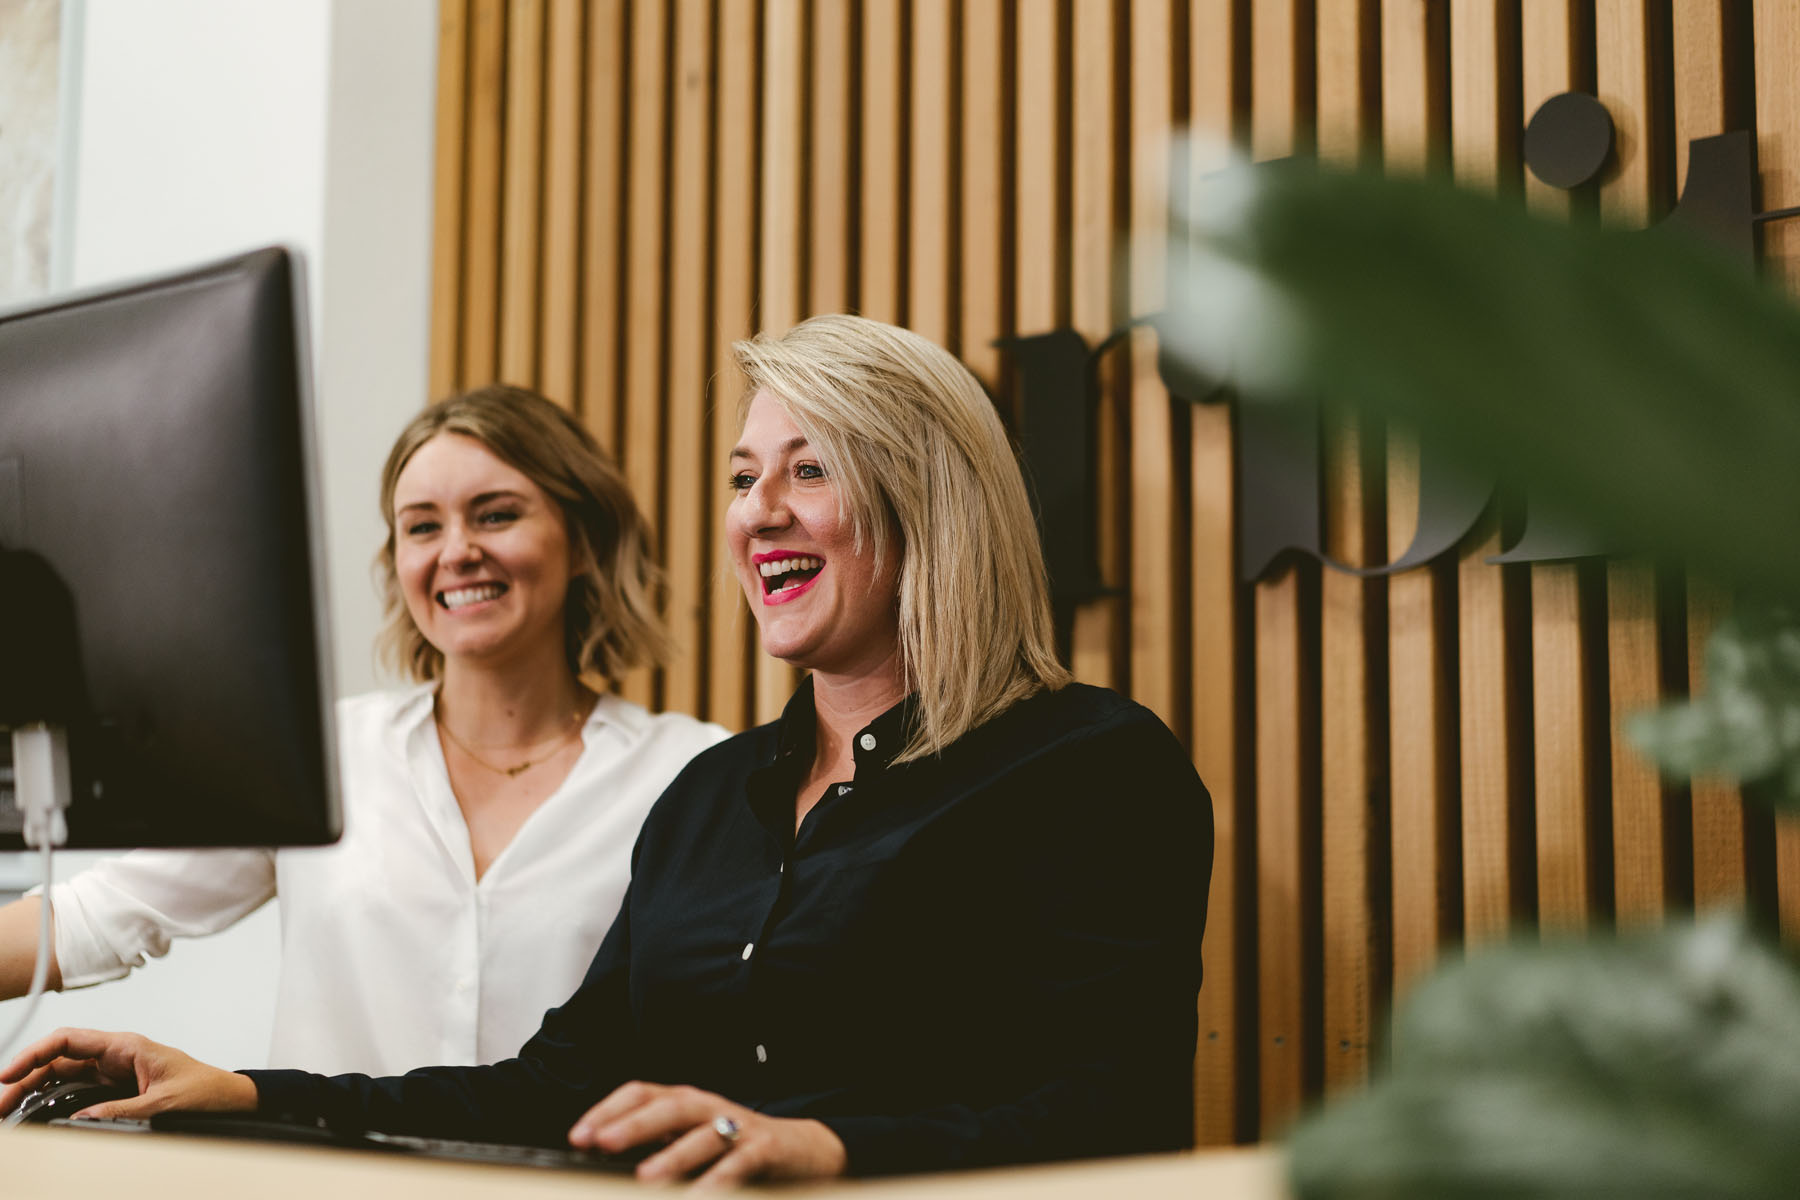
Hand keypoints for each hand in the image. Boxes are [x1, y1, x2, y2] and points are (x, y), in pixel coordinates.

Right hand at [0, 1027, 256, 1119]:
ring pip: (62, 1076)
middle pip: (58, 1060)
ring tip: (10, 1112)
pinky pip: (76, 1090)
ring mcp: (113, 1072)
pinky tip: (36, 1113)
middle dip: (25, 1078)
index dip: (34, 1054)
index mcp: (126, 1046)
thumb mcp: (163, 1104)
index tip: (7, 1074)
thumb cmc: (205, 1091)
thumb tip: (79, 1119)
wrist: (229, 1099)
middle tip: (0, 1106)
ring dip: (34, 1091)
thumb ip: (120, 1111)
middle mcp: (115, 1055)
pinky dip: (53, 1100)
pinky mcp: (116, 1088)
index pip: (69, 1040)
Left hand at [568, 1081, 846, 1186]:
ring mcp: (738, 1126)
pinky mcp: (765, 1148)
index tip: (578, 1136)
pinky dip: (719, 1179)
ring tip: (645, 1178)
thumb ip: (656, 1146)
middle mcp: (709, 1107)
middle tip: (601, 1143)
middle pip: (669, 1107)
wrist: (802, 1149)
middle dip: (633, 1123)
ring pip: (703, 1135)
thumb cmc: (736, 1147)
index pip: (641, 1093)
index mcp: (686, 1103)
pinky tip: (701, 1196)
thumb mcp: (692, 1141)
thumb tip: (602, 1157)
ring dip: (672, 1156)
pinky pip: (740, 1162)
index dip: (608, 1110)